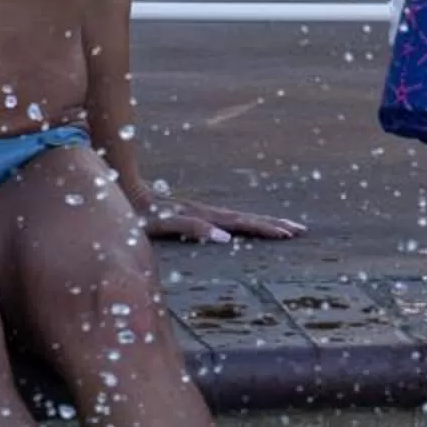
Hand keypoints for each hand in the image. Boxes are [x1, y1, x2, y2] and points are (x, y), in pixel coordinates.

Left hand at [139, 191, 305, 242]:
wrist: (126, 189)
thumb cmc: (143, 213)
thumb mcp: (166, 224)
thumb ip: (194, 228)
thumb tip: (225, 237)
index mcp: (206, 216)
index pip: (243, 223)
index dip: (265, 228)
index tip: (287, 234)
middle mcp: (208, 212)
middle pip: (247, 218)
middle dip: (274, 224)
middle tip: (300, 230)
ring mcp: (203, 211)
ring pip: (240, 217)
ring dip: (263, 222)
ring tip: (284, 227)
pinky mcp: (195, 214)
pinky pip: (227, 220)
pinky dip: (244, 223)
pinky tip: (247, 228)